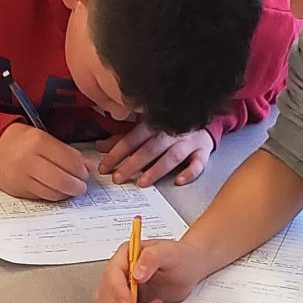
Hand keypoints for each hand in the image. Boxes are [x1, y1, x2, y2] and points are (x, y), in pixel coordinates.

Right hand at [0, 123, 89, 200]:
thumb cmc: (19, 140)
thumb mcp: (43, 137)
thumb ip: (66, 152)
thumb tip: (87, 167)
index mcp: (38, 141)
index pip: (70, 161)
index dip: (82, 170)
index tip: (85, 172)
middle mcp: (29, 160)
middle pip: (62, 180)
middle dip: (78, 186)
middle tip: (81, 186)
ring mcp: (22, 177)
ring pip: (53, 193)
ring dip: (66, 193)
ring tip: (70, 188)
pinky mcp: (17, 190)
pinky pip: (42, 197)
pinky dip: (53, 195)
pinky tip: (56, 189)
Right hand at [94, 239, 213, 302]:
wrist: (190, 267)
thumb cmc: (180, 256)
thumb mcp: (169, 252)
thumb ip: (152, 258)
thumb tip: (137, 273)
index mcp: (126, 255)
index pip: (112, 273)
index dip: (117, 290)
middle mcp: (121, 270)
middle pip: (106, 291)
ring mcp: (124, 286)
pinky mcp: (130, 300)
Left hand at [97, 126, 213, 186]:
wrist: (202, 119)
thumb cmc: (169, 126)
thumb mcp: (145, 129)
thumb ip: (122, 138)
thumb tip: (99, 147)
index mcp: (154, 123)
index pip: (132, 139)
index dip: (117, 153)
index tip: (104, 167)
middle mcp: (171, 132)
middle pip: (149, 149)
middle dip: (132, 164)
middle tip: (118, 178)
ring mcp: (188, 141)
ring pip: (172, 156)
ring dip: (156, 170)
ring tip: (142, 182)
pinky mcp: (203, 151)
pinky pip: (198, 162)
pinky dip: (190, 172)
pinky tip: (179, 181)